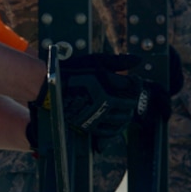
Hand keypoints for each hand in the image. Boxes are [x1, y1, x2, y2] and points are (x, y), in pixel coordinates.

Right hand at [26, 54, 163, 150]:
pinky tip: (119, 121)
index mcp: (106, 84)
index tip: (135, 80)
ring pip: (123, 118)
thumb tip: (138, 60)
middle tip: (131, 93)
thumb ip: (119, 61)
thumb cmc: (75, 71)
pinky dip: (118, 127)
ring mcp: (97, 114)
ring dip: (128, 112)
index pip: (131, 86)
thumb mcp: (97, 61)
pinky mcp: (90, 125)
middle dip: (133, 97)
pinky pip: (110, 131)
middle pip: (130, 103)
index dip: (136, 82)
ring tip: (126, 106)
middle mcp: (103, 101)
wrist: (52, 87)